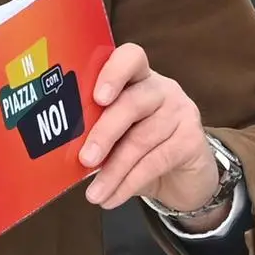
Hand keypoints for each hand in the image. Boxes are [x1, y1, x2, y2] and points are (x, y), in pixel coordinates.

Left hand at [74, 42, 218, 213]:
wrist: (184, 178)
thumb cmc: (141, 150)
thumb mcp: (118, 138)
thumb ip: (96, 134)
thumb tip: (61, 153)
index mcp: (138, 78)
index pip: (130, 57)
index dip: (113, 72)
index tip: (96, 97)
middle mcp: (162, 89)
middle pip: (132, 103)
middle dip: (104, 133)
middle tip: (85, 159)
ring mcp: (181, 112)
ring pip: (142, 139)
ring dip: (113, 171)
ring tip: (94, 194)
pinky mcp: (192, 140)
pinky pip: (156, 162)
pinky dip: (129, 183)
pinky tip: (112, 197)